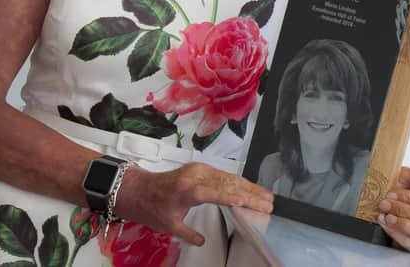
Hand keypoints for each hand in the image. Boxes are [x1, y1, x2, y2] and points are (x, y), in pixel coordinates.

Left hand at [115, 162, 273, 245]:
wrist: (140, 189)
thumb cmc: (153, 206)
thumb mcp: (169, 225)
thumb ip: (188, 233)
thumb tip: (202, 241)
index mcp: (188, 189)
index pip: (215, 193)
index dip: (232, 197)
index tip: (247, 202)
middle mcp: (196, 175)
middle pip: (228, 184)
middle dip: (251, 194)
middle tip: (268, 203)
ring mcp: (199, 170)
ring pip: (230, 178)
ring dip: (250, 187)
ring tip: (266, 196)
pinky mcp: (201, 168)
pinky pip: (225, 175)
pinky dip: (240, 182)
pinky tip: (251, 188)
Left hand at [377, 167, 409, 251]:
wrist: (377, 198)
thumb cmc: (394, 186)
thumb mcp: (406, 174)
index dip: (409, 196)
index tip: (392, 193)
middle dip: (402, 209)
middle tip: (385, 204)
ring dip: (402, 224)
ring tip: (386, 216)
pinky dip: (395, 233)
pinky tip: (385, 223)